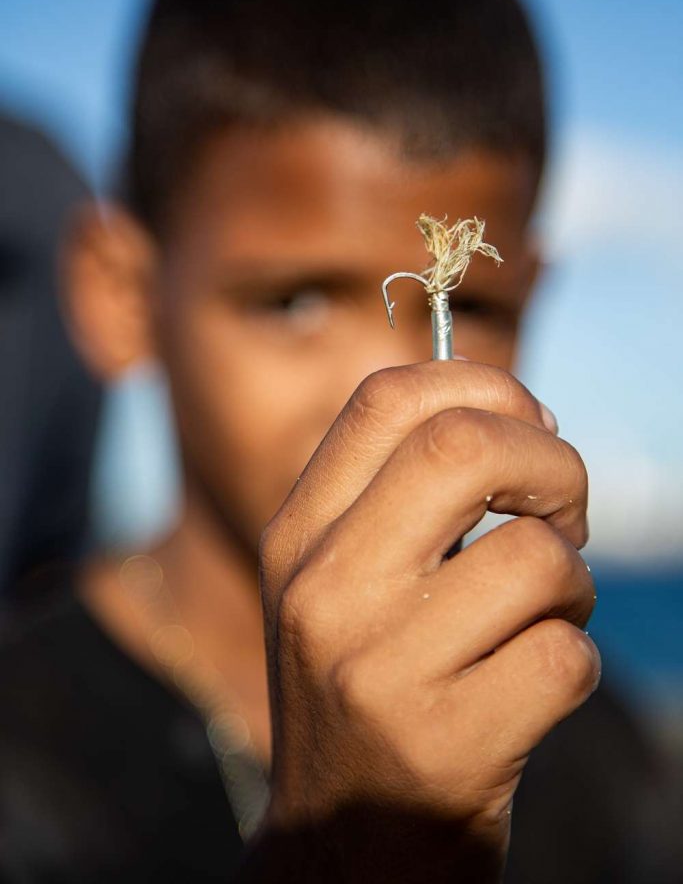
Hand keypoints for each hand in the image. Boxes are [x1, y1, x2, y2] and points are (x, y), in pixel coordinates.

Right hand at [250, 362, 598, 882]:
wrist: (340, 851)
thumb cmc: (366, 691)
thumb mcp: (341, 586)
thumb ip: (397, 497)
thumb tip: (512, 414)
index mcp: (297, 536)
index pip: (388, 399)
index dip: (482, 383)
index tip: (530, 423)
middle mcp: (325, 591)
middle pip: (464, 447)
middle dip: (553, 462)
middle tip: (565, 508)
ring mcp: (378, 669)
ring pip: (538, 560)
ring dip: (573, 584)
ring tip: (545, 617)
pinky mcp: (443, 746)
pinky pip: (564, 658)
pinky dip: (572, 663)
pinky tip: (531, 689)